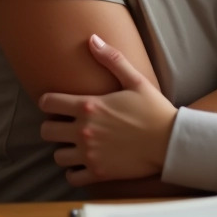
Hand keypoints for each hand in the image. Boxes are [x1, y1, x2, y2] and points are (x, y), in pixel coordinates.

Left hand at [38, 35, 176, 186]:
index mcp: (89, 106)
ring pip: (57, 155)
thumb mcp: (136, 80)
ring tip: (77, 145)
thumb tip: (92, 39)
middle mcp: (84, 131)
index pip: (47, 103)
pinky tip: (84, 163)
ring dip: (64, 150)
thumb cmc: (155, 109)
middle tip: (66, 126)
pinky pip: (72, 177)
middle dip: (53, 126)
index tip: (57, 104)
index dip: (49, 102)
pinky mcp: (98, 172)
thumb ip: (112, 59)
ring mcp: (89, 154)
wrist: (171, 141)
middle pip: (46, 131)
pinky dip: (75, 172)